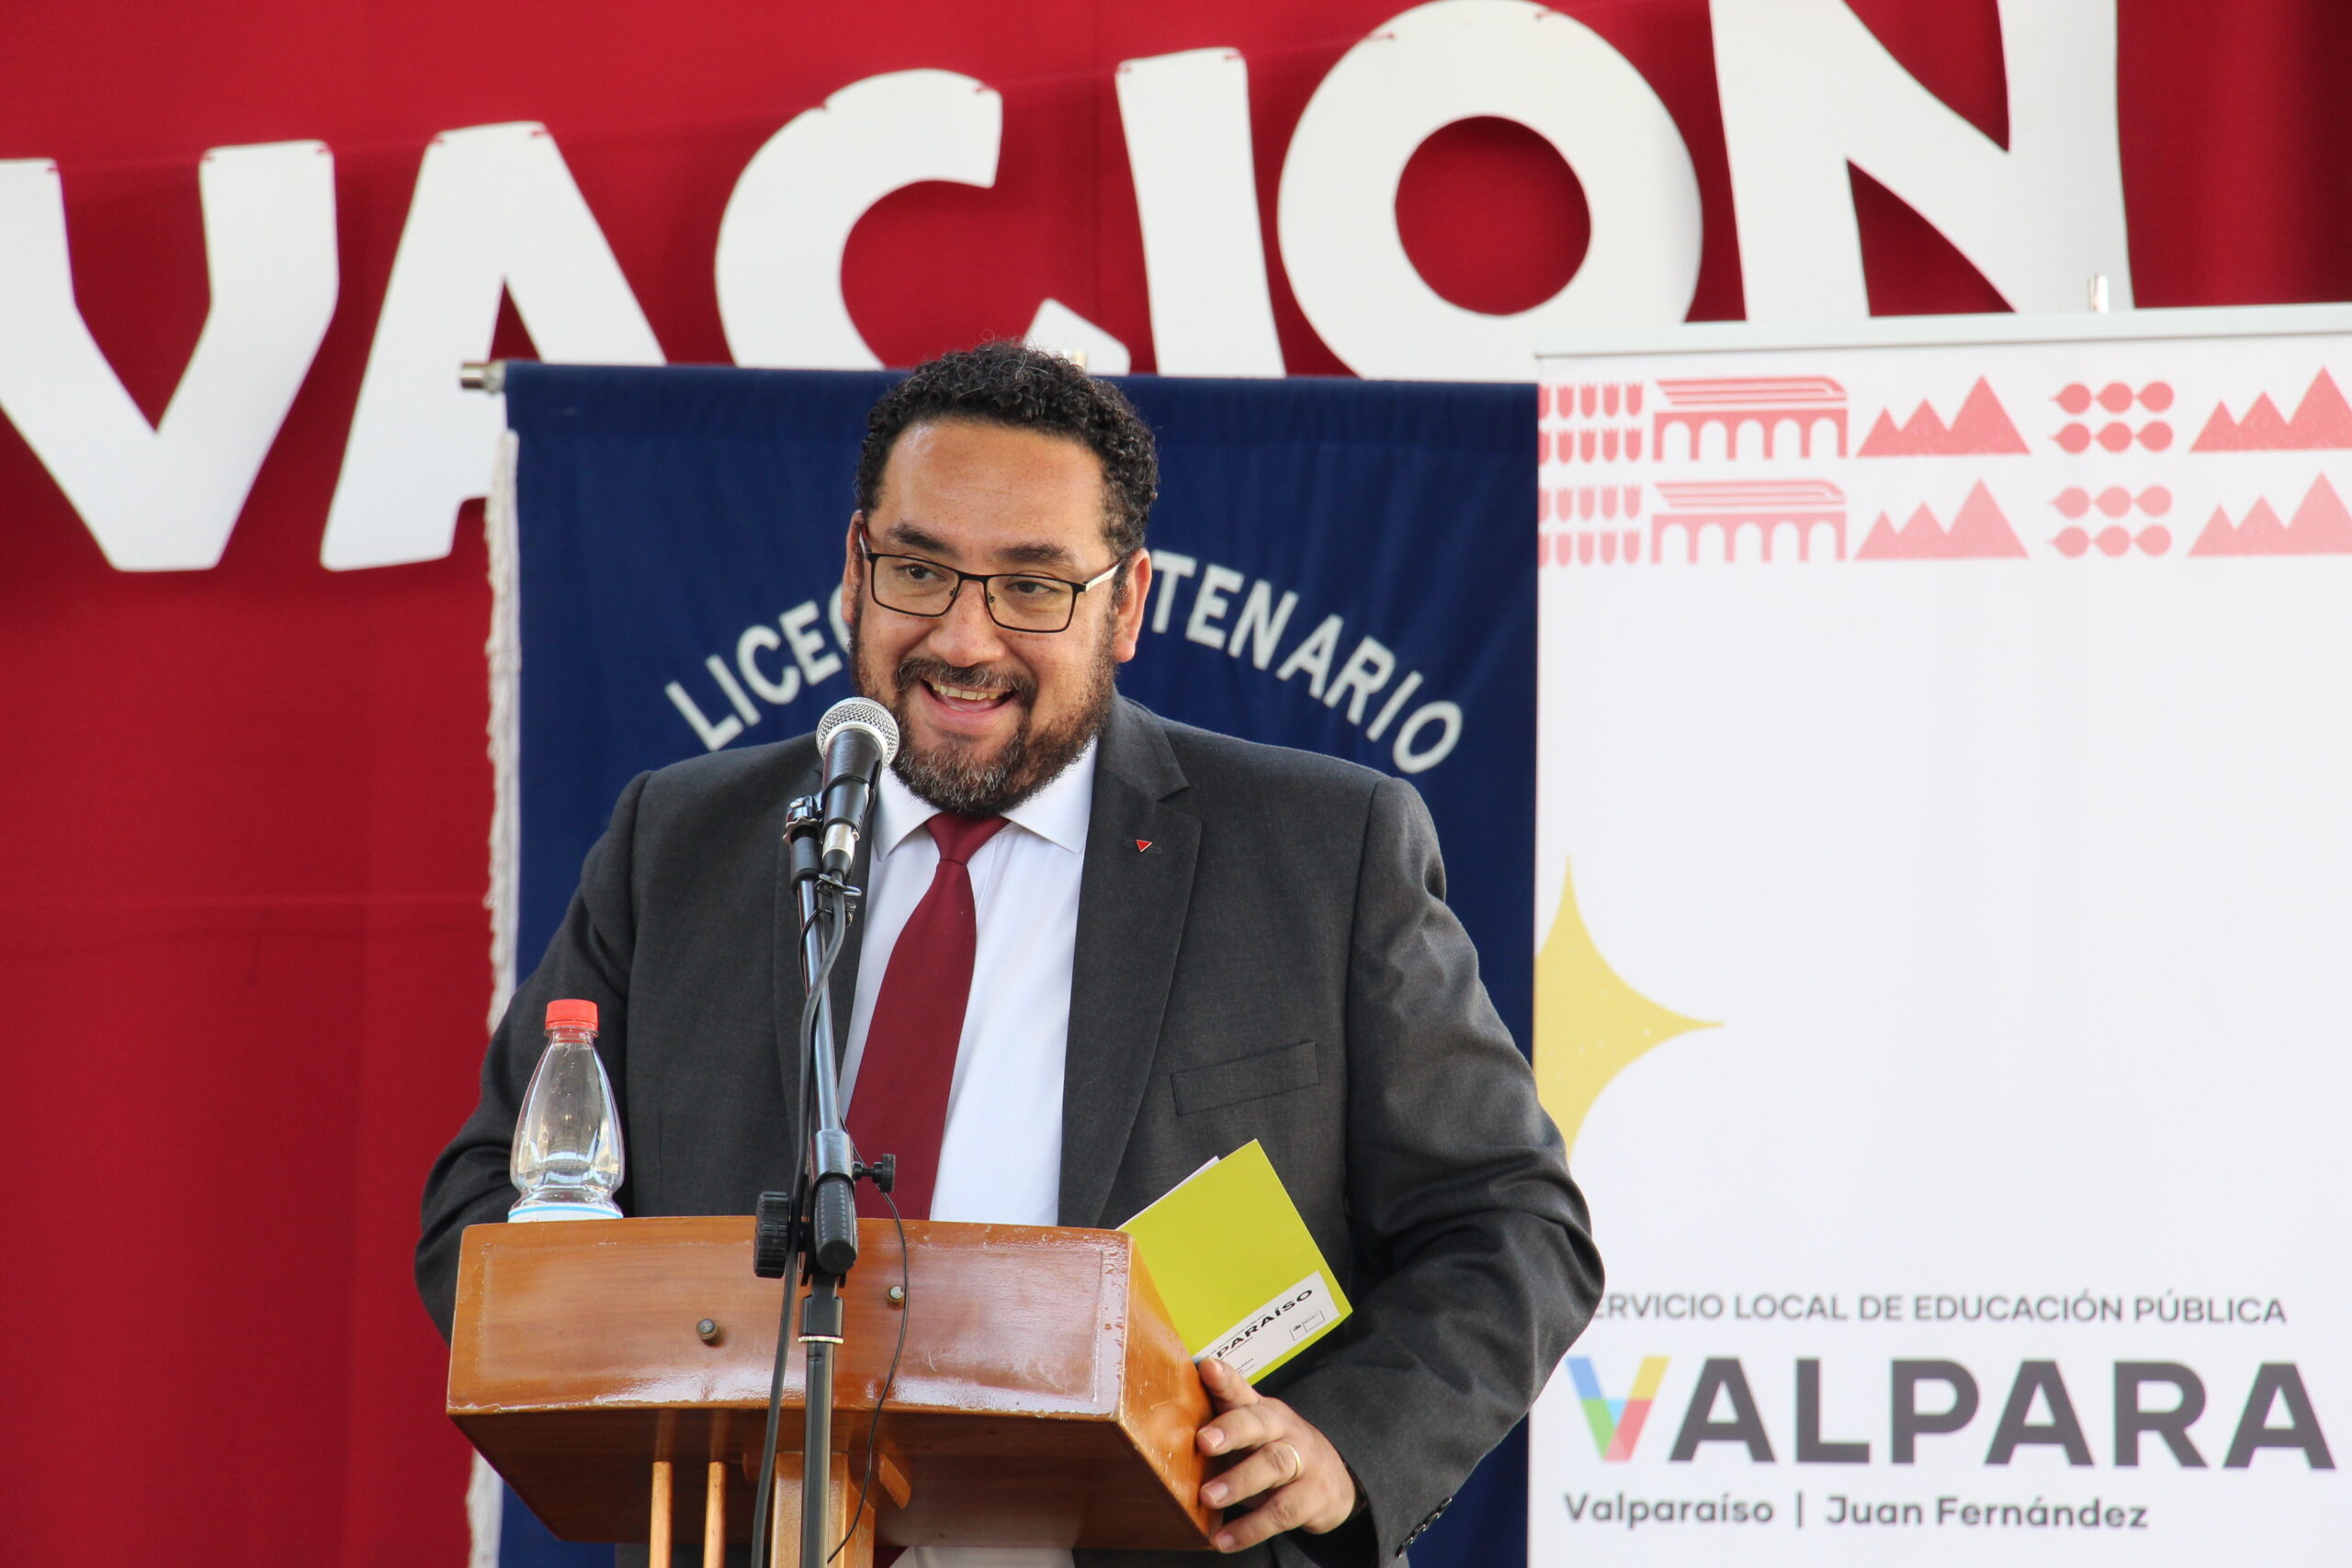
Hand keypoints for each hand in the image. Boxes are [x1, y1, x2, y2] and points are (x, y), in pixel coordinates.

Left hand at [1194, 1357, 1358, 1550]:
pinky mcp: (1312, 1497)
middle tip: (1204, 1442)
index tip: (1208, 1369)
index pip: (1241, 1390)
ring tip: (1208, 1498)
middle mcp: (1283, 1430)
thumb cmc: (1277, 1452)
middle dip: (1232, 1429)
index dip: (1225, 1379)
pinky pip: (1280, 1512)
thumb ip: (1219, 1427)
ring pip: (1273, 1465)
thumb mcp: (1253, 1435)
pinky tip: (1224, 1540)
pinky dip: (1251, 1529)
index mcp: (1262, 1411)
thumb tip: (1166, 1429)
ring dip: (1239, 1481)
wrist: (1334, 1483)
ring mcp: (1303, 1461)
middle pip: (1259, 1422)